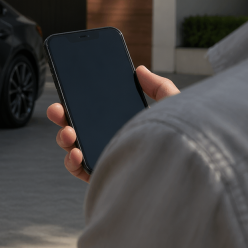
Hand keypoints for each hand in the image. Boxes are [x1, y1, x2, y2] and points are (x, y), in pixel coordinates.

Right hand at [46, 65, 179, 182]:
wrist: (191, 177)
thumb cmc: (188, 142)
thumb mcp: (175, 108)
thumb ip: (159, 87)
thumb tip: (140, 70)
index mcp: (125, 123)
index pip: (97, 109)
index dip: (79, 99)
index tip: (67, 88)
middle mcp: (113, 141)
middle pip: (80, 126)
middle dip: (62, 116)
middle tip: (57, 109)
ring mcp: (107, 158)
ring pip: (75, 147)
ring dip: (64, 138)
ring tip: (68, 132)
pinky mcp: (106, 177)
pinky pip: (81, 170)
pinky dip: (72, 162)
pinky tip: (76, 153)